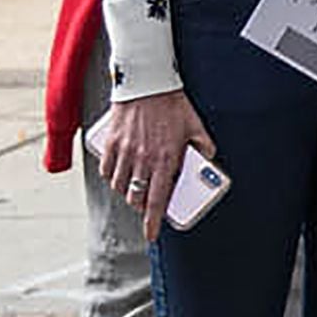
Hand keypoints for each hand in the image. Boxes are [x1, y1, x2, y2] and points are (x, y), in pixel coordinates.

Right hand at [99, 88, 218, 243]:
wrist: (147, 83)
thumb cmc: (172, 104)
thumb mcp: (195, 126)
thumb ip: (204, 145)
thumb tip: (209, 158)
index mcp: (165, 159)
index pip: (156, 200)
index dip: (153, 221)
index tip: (151, 234)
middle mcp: (143, 159)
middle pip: (136, 197)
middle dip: (141, 206)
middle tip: (146, 203)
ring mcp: (125, 152)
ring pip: (120, 187)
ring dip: (127, 192)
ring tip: (135, 187)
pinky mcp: (111, 144)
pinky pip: (107, 171)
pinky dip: (112, 178)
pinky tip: (120, 175)